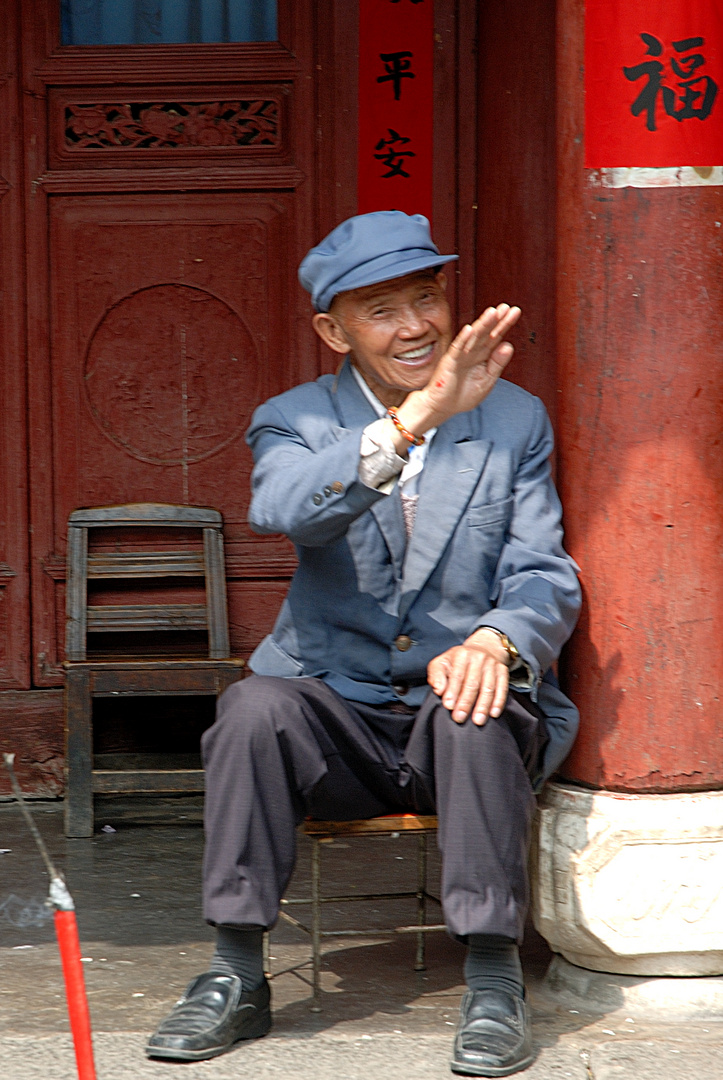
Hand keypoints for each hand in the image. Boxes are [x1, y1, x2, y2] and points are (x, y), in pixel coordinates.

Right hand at [398, 304, 520, 435]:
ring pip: (473, 337)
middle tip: (506, 307)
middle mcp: (473, 352)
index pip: (496, 337)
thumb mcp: (487, 380)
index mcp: (483, 356)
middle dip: (496, 320)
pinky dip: (464, 339)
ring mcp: (461, 355)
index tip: (515, 311)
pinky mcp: (450, 362)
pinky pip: (458, 348)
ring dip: (482, 324)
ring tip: (493, 313)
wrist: (443, 407)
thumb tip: (508, 345)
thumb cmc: (463, 395)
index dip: (505, 324)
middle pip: (486, 333)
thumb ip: (497, 364)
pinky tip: (471, 329)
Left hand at [427, 628, 510, 724]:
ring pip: (488, 687)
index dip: (453, 692)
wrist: (482, 648)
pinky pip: (502, 688)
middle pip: (473, 683)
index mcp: (462, 654)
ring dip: (483, 706)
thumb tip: (439, 690)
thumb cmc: (457, 661)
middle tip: (460, 718)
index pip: (457, 676)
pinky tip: (493, 713)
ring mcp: (492, 664)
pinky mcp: (502, 671)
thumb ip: (436, 676)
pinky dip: (498, 702)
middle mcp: (478, 657)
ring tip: (477, 720)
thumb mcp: (441, 663)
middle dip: (466, 703)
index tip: (449, 706)